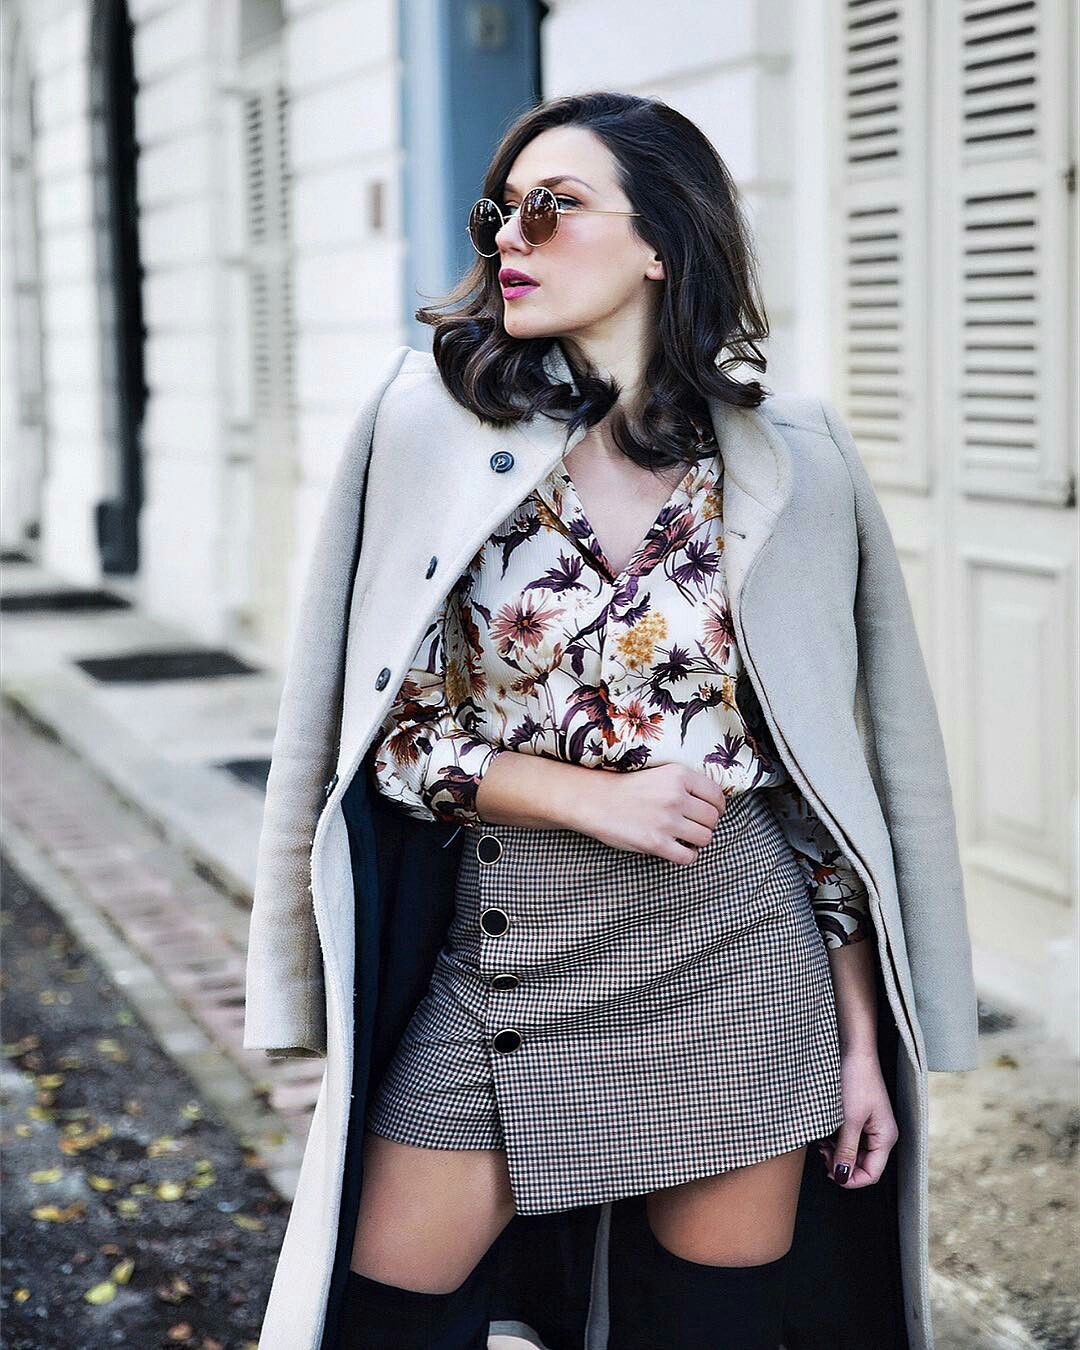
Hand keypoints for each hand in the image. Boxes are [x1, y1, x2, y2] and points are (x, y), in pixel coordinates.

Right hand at [575, 763, 727, 864]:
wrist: (594, 800)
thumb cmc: (625, 788)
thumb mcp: (659, 774)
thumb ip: (684, 785)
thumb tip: (710, 803)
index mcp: (678, 775)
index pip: (717, 795)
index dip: (717, 807)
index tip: (710, 812)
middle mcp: (676, 796)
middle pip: (712, 818)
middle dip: (707, 825)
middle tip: (694, 826)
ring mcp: (667, 820)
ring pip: (705, 838)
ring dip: (698, 840)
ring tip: (685, 838)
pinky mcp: (657, 843)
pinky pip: (688, 856)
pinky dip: (687, 856)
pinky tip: (678, 850)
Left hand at [815, 1047, 898, 1187]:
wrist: (852, 1050)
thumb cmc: (856, 1080)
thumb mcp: (849, 1119)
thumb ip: (846, 1150)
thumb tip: (842, 1177)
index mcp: (885, 1138)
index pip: (872, 1174)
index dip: (851, 1179)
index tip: (830, 1173)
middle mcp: (880, 1135)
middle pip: (862, 1165)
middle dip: (841, 1164)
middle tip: (822, 1154)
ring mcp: (869, 1126)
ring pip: (852, 1153)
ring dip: (835, 1152)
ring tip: (821, 1142)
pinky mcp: (858, 1117)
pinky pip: (847, 1138)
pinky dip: (835, 1140)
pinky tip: (823, 1133)